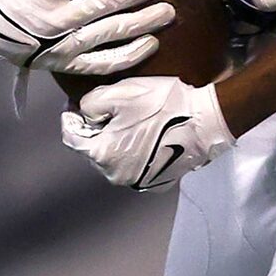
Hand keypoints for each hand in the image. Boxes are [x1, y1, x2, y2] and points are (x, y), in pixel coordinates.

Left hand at [61, 76, 234, 190]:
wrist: (205, 121)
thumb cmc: (163, 106)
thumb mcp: (117, 93)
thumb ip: (88, 104)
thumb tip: (83, 114)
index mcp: (102, 155)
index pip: (71, 138)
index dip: (70, 118)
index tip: (74, 105)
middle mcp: (117, 175)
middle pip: (94, 151)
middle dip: (96, 131)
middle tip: (107, 110)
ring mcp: (139, 181)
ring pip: (115, 159)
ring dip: (116, 142)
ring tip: (130, 122)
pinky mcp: (158, 182)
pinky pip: (137, 166)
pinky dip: (136, 153)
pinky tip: (147, 136)